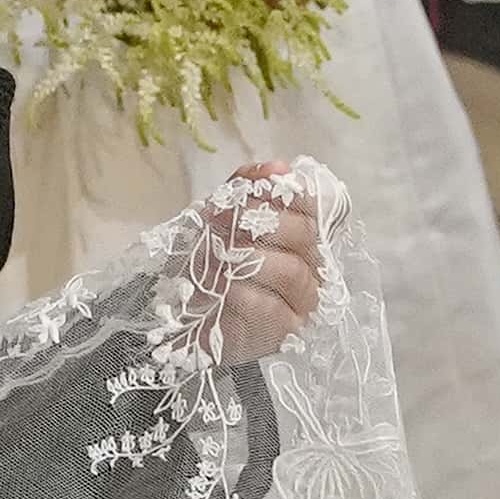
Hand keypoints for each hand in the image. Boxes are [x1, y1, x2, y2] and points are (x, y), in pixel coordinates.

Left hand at [198, 164, 326, 359]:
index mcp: (301, 233)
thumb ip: (245, 188)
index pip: (313, 204)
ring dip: (249, 258)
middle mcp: (312, 265)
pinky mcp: (287, 331)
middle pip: (303, 233)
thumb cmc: (209, 262)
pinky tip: (221, 287)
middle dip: (258, 223)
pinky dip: (242, 293)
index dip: (282, 194)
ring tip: (216, 256)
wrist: (186, 316)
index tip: (242, 195)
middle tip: (218, 222)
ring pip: (292, 270)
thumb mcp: (219, 216)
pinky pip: (273, 307)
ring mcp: (303, 301)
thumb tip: (278, 167)